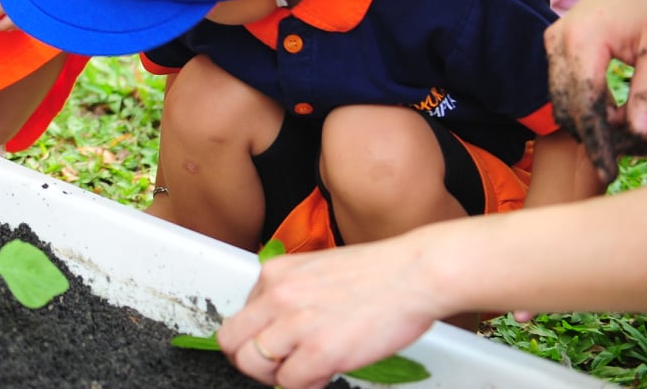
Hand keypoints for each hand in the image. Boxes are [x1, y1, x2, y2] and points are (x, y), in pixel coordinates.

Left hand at [216, 241, 441, 388]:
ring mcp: (297, 324)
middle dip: (251, 361)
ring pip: (253, 364)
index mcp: (274, 274)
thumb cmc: (378, 274)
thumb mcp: (316, 269)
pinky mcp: (321, 351)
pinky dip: (304, 385)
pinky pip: (290, 383)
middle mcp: (277, 296)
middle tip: (277, 367)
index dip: (254, 338)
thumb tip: (278, 327)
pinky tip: (324, 374)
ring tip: (302, 371)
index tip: (272, 347)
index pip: (239, 316)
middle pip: (232, 342)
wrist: (414, 274)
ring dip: (276, 375)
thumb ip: (290, 294)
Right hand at [543, 0, 646, 181]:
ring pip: (560, 97)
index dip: (597, 143)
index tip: (610, 172)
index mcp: (583, 43)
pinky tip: (615, 108)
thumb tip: (638, 136)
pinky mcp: (556, 40)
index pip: (585, 107)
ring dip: (589, 119)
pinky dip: (584, 101)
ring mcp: (553, 39)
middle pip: (565, 106)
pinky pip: (561, 82)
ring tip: (628, 128)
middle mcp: (558, 41)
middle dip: (594, 133)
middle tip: (630, 150)